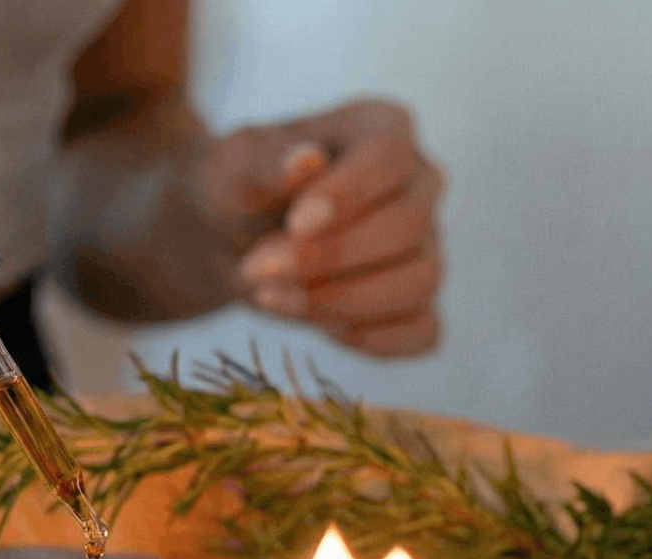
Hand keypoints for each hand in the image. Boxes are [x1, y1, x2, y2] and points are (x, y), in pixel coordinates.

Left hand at [191, 98, 442, 356]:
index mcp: (381, 128)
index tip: (295, 224)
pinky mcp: (415, 301)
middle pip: (407, 226)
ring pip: (420, 281)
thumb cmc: (235, 189)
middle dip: (329, 258)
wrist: (226, 241)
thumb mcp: (232, 170)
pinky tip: (317, 324)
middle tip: (256, 268)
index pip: (390, 157)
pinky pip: (421, 329)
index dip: (347, 195)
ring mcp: (424, 244)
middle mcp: (417, 182)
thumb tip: (307, 159)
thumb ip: (265, 164)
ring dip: (342, 301)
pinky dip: (373, 337)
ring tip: (270, 297)